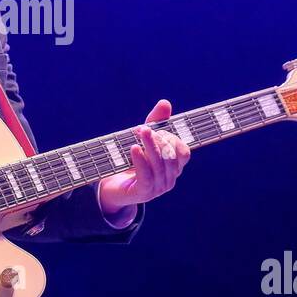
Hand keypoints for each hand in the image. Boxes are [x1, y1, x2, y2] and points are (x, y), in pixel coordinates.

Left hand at [98, 99, 190, 215]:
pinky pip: (146, 176)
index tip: (158, 129)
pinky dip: (140, 160)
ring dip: (150, 146)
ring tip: (140, 132)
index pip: (183, 152)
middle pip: (171, 157)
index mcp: (174, 166)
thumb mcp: (144, 139)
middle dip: (159, 140)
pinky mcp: (144, 193)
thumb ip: (156, 123)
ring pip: (159, 165)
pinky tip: (134, 148)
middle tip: (144, 129)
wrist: (112, 186)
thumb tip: (165, 103)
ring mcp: (158, 188)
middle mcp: (170, 178)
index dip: (173, 139)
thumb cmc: (131, 161)